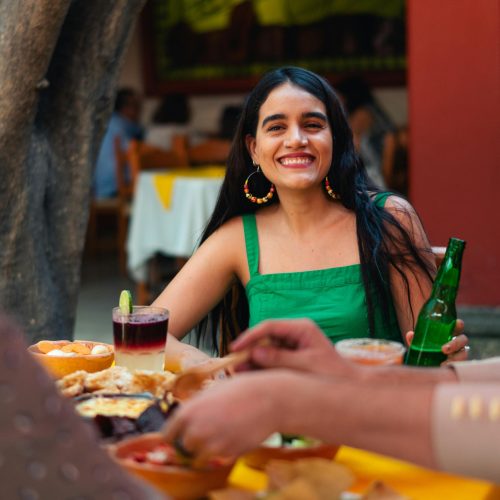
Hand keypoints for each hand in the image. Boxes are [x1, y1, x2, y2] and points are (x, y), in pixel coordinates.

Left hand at [162, 371, 288, 462]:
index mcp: (188, 412)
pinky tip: (235, 434)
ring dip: (206, 449)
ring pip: (199, 457)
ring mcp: (212, 445)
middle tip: (206, 430)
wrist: (268, 398)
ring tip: (220, 433)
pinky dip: (224, 451)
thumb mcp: (212, 391)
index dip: (172, 435)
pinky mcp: (228, 454)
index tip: (176, 437)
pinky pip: (219, 458)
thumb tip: (186, 420)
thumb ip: (195, 408)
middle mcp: (197, 431)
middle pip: (183, 447)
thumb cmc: (241, 389)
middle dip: (192, 441)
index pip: (167, 435)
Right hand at [231, 319, 355, 376]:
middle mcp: (295, 334)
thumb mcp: (305, 366)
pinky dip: (260, 369)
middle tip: (233, 364)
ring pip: (266, 350)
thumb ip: (280, 359)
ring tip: (237, 372)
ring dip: (252, 361)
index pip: (270, 327)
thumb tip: (256, 353)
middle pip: (265, 338)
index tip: (237, 348)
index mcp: (301, 328)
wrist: (350, 388)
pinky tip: (247, 376)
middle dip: (249, 351)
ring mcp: (292, 346)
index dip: (251, 336)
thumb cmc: (332, 374)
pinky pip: (271, 361)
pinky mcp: (290, 359)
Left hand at [405, 319, 469, 364]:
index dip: (459, 324)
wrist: (425, 366)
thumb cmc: (426, 351)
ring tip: (443, 363)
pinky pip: (460, 365)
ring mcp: (459, 354)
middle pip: (463, 340)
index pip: (458, 326)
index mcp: (449, 334)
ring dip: (455, 358)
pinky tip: (443, 369)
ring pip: (463, 354)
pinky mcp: (458, 364)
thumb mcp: (419, 345)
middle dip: (455, 343)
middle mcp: (456, 343)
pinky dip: (452, 366)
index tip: (457, 323)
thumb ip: (414, 340)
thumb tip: (410, 334)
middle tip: (444, 349)